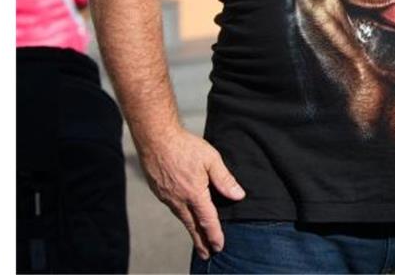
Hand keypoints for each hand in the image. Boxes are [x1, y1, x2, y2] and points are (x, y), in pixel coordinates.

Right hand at [138, 127, 245, 259]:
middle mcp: (179, 200)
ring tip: (197, 239)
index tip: (219, 246)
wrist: (156, 138)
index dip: (214, 234)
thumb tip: (238, 195)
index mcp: (194, 193)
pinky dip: (181, 216)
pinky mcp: (159, 191)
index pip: (207, 220)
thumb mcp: (211, 159)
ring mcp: (167, 197)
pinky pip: (173, 208)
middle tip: (206, 254)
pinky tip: (185, 216)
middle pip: (192, 225)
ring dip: (191, 230)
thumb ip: (224, 179)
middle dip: (200, 241)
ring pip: (182, 218)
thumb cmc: (185, 146)